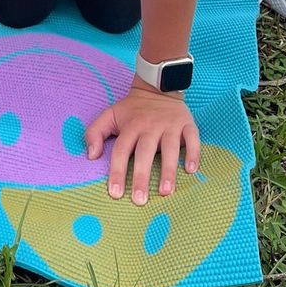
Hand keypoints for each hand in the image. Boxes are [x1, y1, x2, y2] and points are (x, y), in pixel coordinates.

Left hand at [84, 83, 199, 203]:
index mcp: (130, 126)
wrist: (157, 86)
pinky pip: (192, 138)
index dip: (117, 171)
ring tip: (166, 191)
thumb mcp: (109, 115)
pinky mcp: (187, 123)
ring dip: (168, 169)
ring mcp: (170, 125)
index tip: (115, 193)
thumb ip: (95, 133)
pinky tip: (191, 170)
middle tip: (139, 200)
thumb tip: (91, 156)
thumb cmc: (132, 109)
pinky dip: (194, 153)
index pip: (121, 150)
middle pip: (144, 152)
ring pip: (170, 147)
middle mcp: (150, 126)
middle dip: (141, 176)